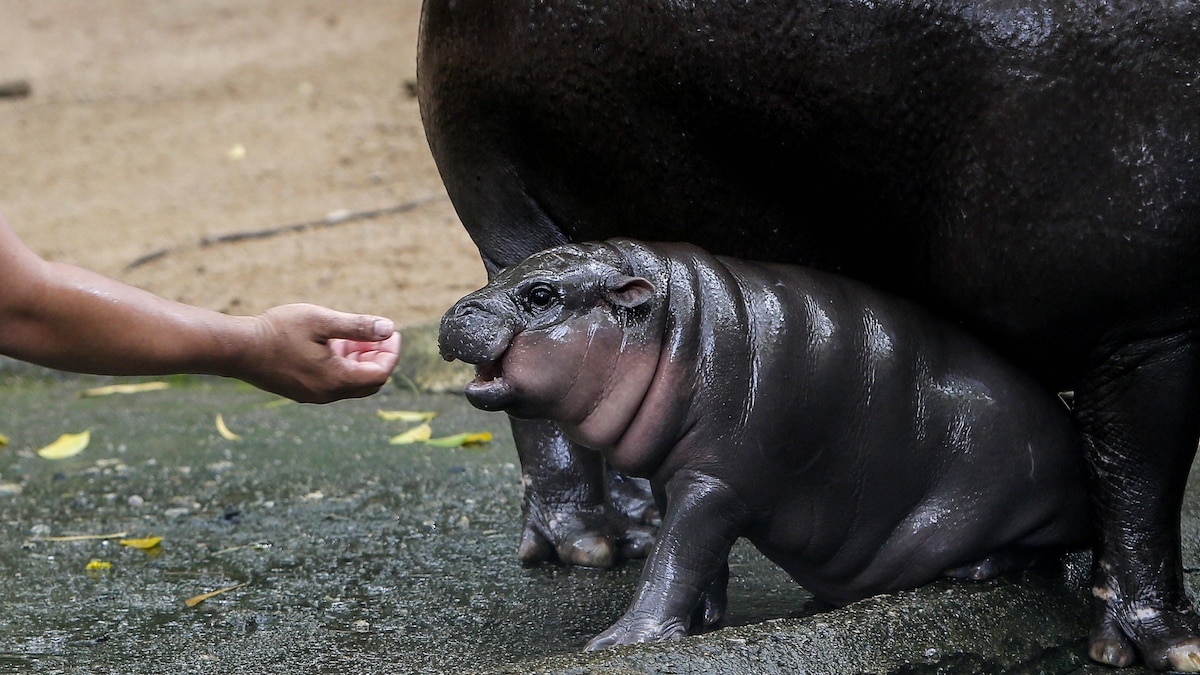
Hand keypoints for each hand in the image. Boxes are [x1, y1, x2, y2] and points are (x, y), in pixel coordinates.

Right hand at [242, 303, 400, 402]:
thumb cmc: (278, 331)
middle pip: (369, 382)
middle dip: (379, 357)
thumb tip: (388, 328)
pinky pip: (333, 382)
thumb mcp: (322, 321)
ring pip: (351, 382)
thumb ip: (357, 326)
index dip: (391, 352)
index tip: (391, 331)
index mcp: (337, 380)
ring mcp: (314, 395)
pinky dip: (342, 364)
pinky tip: (334, 343)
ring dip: (360, 360)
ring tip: (357, 334)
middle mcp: (328, 394)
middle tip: (379, 334)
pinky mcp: (302, 390)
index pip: (381, 373)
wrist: (238, 348)